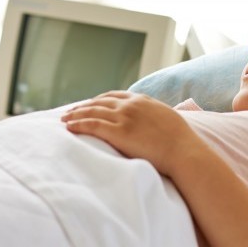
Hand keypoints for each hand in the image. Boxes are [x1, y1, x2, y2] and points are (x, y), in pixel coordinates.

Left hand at [61, 91, 201, 175]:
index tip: (89, 104)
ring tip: (64, 119)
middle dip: (83, 106)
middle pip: (99, 102)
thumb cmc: (179, 140)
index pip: (113, 95)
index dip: (98, 100)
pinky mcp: (118, 132)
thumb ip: (152, 114)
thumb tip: (150, 119)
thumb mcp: (166, 118)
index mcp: (141, 100)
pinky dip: (78, 124)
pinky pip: (92, 125)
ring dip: (75, 114)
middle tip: (70, 111)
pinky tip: (69, 127)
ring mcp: (123, 117)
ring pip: (92, 112)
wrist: (183, 151)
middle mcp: (130, 105)